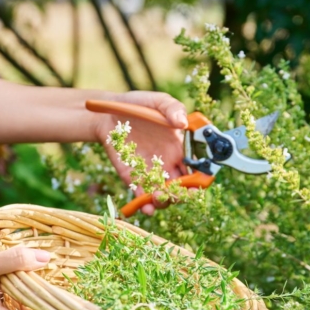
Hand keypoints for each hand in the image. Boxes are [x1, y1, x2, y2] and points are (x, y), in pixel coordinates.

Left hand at [91, 91, 188, 214]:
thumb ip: (172, 108)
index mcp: (180, 148)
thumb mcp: (156, 101)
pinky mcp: (133, 178)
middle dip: (183, 194)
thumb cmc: (138, 106)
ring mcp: (151, 173)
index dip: (201, 178)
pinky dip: (145, 204)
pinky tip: (146, 207)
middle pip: (182, 187)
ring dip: (164, 201)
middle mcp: (168, 164)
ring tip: (158, 197)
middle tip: (178, 193)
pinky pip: (142, 195)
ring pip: (164, 195)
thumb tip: (183, 123)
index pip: (197, 168)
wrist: (108, 114)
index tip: (199, 182)